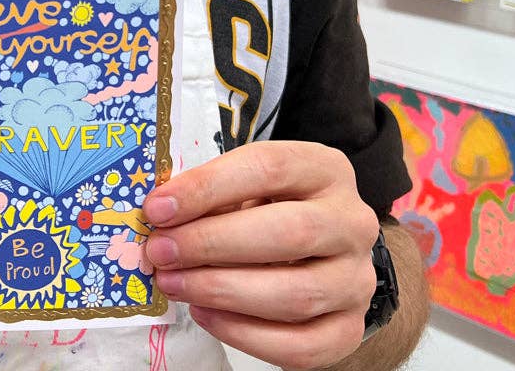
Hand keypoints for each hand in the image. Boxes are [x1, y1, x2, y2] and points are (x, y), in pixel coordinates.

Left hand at [143, 140, 378, 370]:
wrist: (321, 250)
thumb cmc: (270, 206)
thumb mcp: (247, 184)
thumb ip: (213, 194)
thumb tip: (160, 215)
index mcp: (324, 168)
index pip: (267, 168)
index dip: (207, 188)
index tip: (158, 208)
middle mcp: (352, 222)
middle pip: (289, 232)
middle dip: (212, 244)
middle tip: (161, 251)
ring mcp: (357, 279)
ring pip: (296, 294)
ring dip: (223, 291)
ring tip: (174, 284)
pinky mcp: (349, 329)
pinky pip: (301, 346)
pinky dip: (246, 335)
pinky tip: (205, 314)